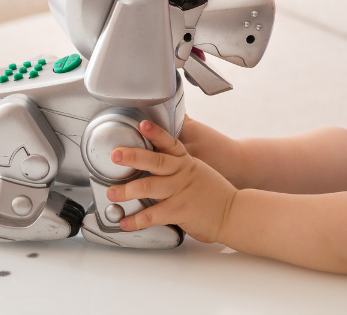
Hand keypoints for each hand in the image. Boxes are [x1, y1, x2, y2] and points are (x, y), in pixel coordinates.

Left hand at [108, 120, 237, 242]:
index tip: (142, 124)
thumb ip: (179, 165)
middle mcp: (182, 174)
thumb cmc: (214, 193)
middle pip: (155, 161)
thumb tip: (158, 160)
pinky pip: (153, 215)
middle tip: (115, 154)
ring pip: (149, 187)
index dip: (155, 133)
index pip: (170, 142)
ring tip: (112, 193)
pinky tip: (125, 222)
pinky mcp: (179, 211)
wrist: (234, 212)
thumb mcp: (198, 170)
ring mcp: (180, 192)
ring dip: (127, 190)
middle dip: (133, 157)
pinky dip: (136, 220)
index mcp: (186, 162)